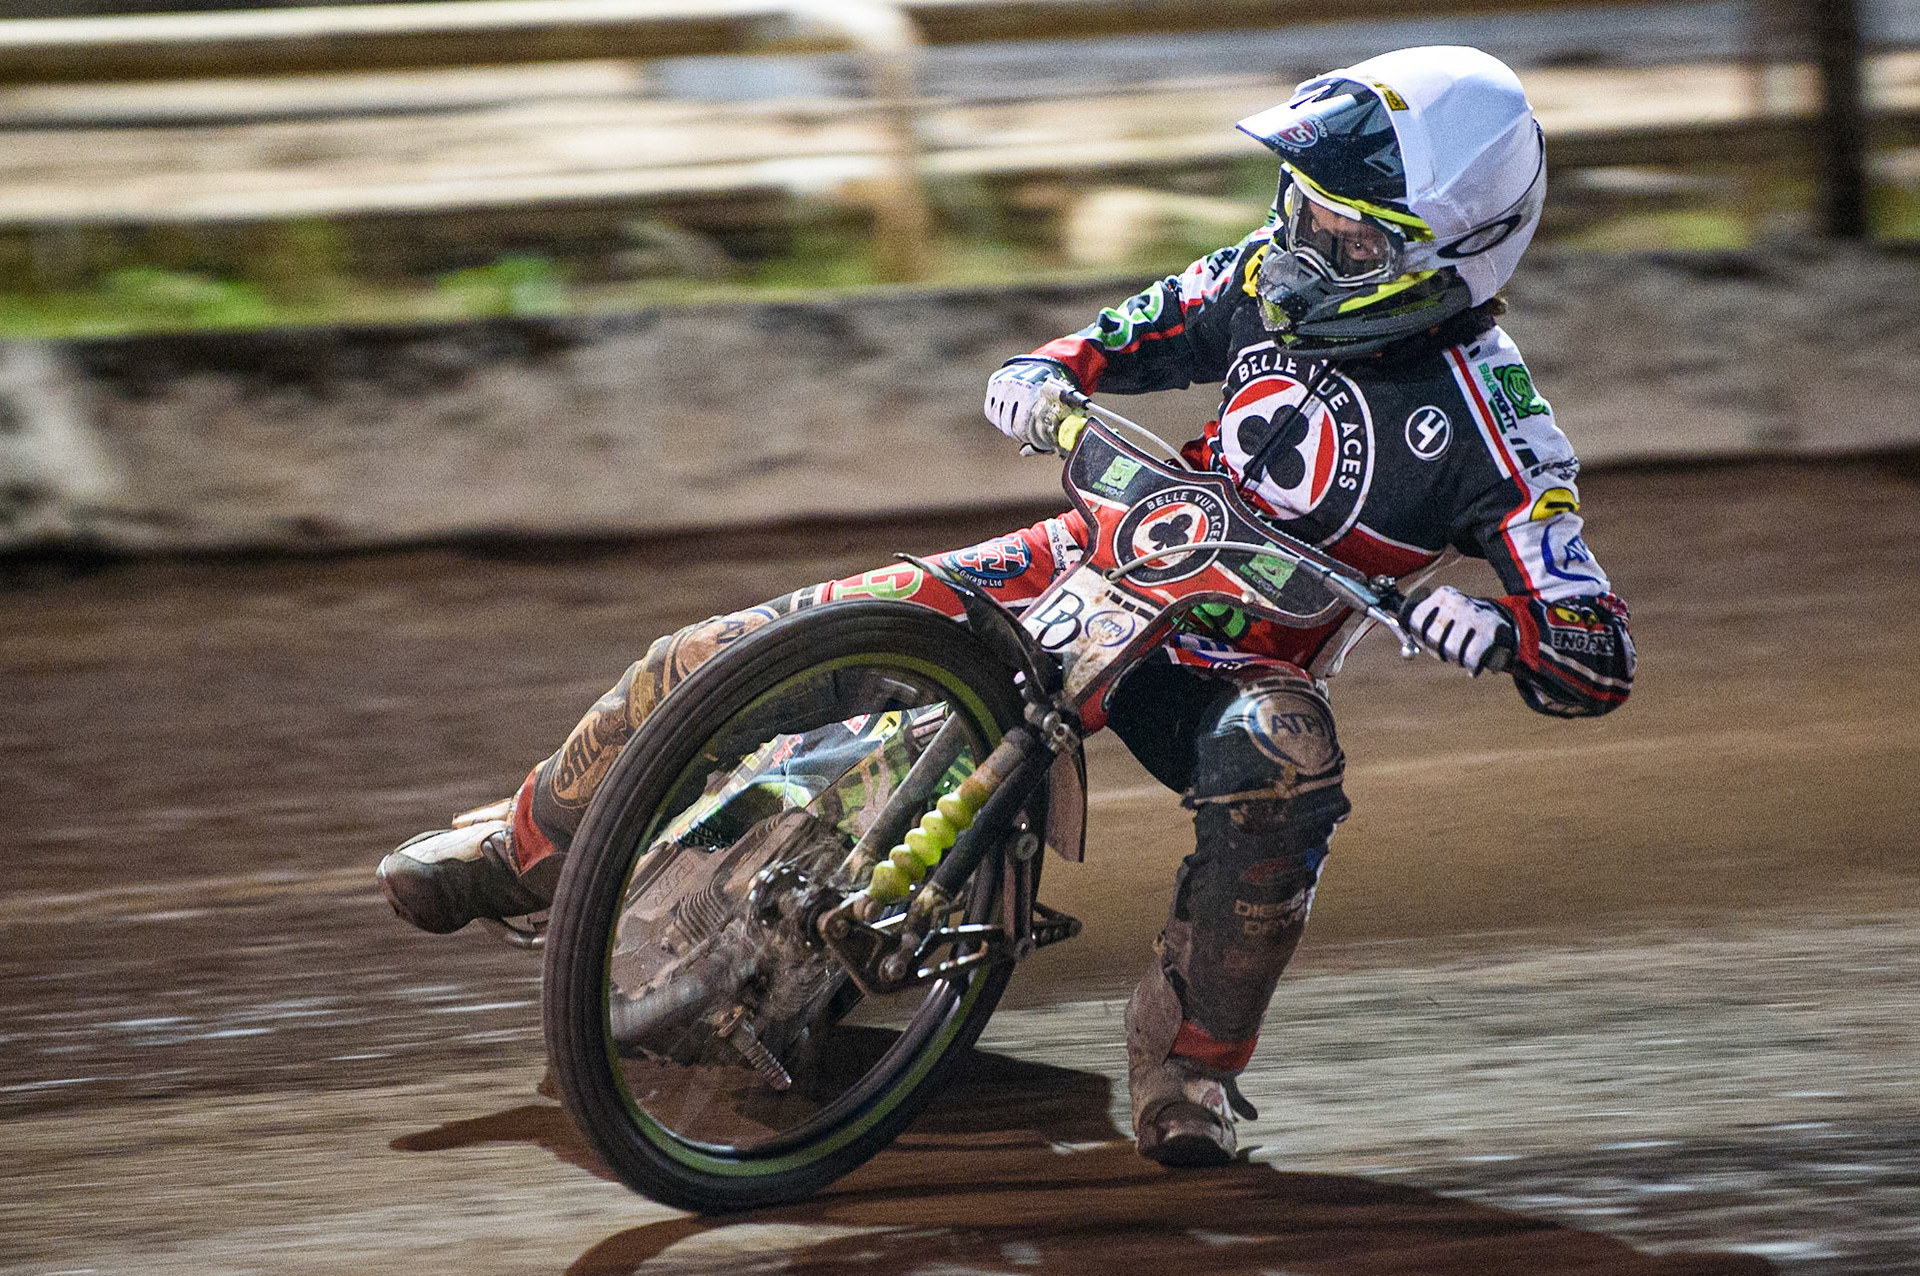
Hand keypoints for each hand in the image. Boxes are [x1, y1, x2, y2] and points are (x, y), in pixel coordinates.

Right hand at [984, 359, 1074, 452]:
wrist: (1045, 365)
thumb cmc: (1051, 395)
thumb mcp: (1053, 412)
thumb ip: (1043, 433)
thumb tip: (1023, 453)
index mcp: (1032, 394)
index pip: (1020, 427)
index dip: (1024, 437)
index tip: (1030, 438)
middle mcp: (1015, 386)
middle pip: (1007, 425)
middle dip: (1016, 433)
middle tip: (1024, 433)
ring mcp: (1003, 383)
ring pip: (998, 419)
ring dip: (1006, 425)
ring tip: (1017, 424)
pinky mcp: (995, 381)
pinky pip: (990, 410)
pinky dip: (998, 416)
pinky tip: (1008, 416)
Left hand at [1401, 586, 1515, 674]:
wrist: (1500, 621)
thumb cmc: (1461, 622)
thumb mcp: (1441, 616)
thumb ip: (1419, 624)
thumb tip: (1400, 624)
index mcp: (1442, 596)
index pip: (1416, 619)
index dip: (1419, 636)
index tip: (1427, 642)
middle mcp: (1457, 602)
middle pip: (1433, 637)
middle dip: (1439, 651)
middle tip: (1448, 652)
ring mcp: (1474, 614)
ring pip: (1452, 649)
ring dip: (1457, 659)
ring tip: (1463, 655)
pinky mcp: (1491, 629)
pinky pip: (1473, 657)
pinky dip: (1473, 666)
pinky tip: (1474, 667)